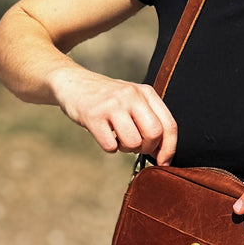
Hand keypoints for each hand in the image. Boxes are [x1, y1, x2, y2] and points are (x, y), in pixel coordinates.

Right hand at [49, 67, 177, 164]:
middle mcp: (132, 96)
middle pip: (154, 134)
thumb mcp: (133, 100)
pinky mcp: (93, 116)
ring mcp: (113, 105)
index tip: (163, 161)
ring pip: (133, 142)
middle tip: (136, 146)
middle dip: (147, 148)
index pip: (169, 125)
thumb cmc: (108, 98)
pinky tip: (105, 135)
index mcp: (146, 93)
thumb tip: (163, 155)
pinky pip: (110, 146)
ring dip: (127, 149)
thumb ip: (150, 121)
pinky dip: (109, 147)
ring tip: (119, 138)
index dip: (169, 149)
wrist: (74, 83)